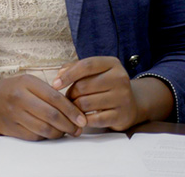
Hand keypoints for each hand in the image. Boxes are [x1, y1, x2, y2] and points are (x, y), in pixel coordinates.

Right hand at [0, 74, 86, 140]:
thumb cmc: (11, 90)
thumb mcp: (28, 82)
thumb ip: (49, 92)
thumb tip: (73, 109)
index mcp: (27, 82)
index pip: (56, 98)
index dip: (72, 111)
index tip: (82, 119)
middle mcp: (20, 97)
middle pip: (52, 115)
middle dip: (69, 125)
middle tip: (78, 129)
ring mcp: (14, 114)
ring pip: (45, 129)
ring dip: (60, 133)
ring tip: (67, 132)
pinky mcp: (11, 128)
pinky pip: (35, 136)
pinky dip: (47, 137)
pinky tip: (51, 133)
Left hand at [53, 56, 171, 130]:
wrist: (130, 105)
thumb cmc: (104, 85)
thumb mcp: (94, 72)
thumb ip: (74, 68)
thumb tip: (59, 76)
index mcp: (112, 64)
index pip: (86, 65)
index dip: (68, 75)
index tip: (54, 84)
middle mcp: (120, 79)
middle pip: (83, 86)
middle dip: (71, 94)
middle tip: (69, 98)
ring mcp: (123, 98)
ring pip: (86, 103)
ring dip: (75, 107)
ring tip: (75, 107)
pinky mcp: (121, 116)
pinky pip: (94, 119)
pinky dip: (83, 119)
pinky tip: (82, 118)